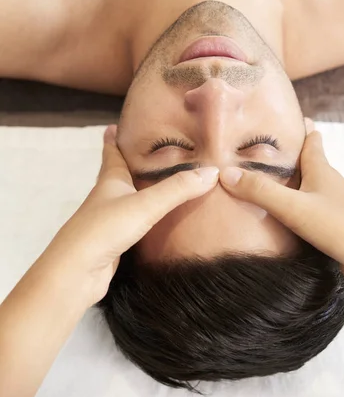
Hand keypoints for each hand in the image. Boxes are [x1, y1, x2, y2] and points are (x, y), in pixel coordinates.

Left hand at [48, 126, 218, 306]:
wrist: (77, 273)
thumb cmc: (105, 228)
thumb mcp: (146, 204)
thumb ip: (178, 189)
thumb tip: (213, 170)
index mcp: (110, 180)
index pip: (112, 152)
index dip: (113, 137)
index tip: (115, 124)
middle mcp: (108, 196)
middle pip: (119, 173)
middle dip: (131, 161)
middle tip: (152, 150)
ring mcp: (110, 219)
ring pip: (128, 198)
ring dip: (142, 189)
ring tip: (163, 180)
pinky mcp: (115, 241)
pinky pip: (135, 221)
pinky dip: (147, 214)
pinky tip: (160, 217)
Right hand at [220, 123, 343, 295]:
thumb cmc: (340, 226)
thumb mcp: (294, 207)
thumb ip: (260, 191)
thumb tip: (225, 173)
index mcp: (321, 170)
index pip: (311, 140)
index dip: (299, 127)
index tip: (282, 118)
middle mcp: (328, 183)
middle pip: (307, 162)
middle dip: (286, 155)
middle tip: (259, 151)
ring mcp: (331, 205)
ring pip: (306, 187)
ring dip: (288, 183)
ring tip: (262, 181)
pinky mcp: (331, 226)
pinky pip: (307, 209)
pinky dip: (292, 206)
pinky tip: (277, 215)